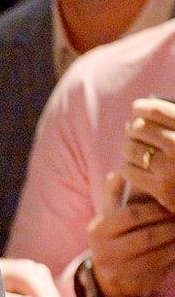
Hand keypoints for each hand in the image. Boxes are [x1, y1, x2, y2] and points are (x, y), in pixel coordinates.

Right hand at [88, 174, 174, 296]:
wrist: (107, 275)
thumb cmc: (114, 237)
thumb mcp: (110, 215)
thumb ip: (115, 194)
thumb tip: (119, 171)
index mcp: (99, 229)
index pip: (130, 215)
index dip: (154, 210)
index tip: (171, 204)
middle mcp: (103, 250)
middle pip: (145, 237)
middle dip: (169, 228)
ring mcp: (116, 269)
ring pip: (155, 256)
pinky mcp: (130, 282)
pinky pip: (159, 270)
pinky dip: (173, 258)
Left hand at [119, 97, 174, 211]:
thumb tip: (151, 107)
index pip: (158, 111)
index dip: (142, 107)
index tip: (137, 108)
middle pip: (140, 129)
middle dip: (133, 128)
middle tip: (132, 130)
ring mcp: (172, 168)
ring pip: (131, 148)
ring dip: (127, 147)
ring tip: (131, 148)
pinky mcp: (162, 189)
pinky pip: (129, 170)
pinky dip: (126, 167)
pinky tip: (131, 168)